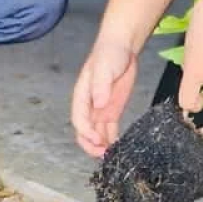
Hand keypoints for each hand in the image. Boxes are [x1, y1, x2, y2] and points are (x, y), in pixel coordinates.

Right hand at [71, 36, 137, 157]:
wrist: (123, 47)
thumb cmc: (109, 54)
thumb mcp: (104, 67)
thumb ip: (100, 86)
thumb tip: (98, 104)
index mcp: (82, 96)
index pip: (79, 119)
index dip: (86, 132)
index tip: (97, 139)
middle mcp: (89, 106)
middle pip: (85, 131)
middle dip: (90, 145)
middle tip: (102, 154)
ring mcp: (101, 109)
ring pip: (97, 134)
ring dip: (101, 145)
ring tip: (111, 154)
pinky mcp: (113, 110)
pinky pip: (110, 130)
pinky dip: (111, 139)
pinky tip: (117, 147)